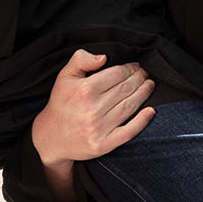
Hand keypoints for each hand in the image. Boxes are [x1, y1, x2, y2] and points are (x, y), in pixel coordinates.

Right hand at [31, 49, 152, 201]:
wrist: (51, 137)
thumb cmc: (61, 103)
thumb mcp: (64, 76)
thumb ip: (80, 60)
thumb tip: (103, 57)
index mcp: (84, 90)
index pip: (117, 74)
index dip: (130, 68)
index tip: (136, 66)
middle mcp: (92, 109)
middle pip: (125, 89)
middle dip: (139, 78)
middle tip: (145, 74)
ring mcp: (99, 128)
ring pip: (130, 106)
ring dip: (143, 94)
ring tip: (149, 85)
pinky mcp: (103, 144)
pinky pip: (128, 132)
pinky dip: (142, 121)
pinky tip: (151, 111)